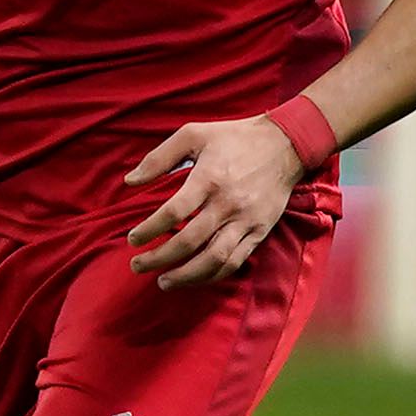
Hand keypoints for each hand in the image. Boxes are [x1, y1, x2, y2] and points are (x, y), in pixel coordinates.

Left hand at [120, 114, 306, 286]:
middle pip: (189, 241)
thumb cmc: (234, 138)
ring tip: (162, 281)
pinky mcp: (260, 231)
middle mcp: (228, 204)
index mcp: (208, 179)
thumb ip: (158, 158)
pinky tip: (193, 278)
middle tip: (137, 265)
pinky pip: (236, 261)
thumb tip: (129, 181)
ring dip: (185, 275)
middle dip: (159, 258)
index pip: (173, 213)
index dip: (149, 230)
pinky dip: (212, 275)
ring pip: (214, 259)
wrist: (285, 144)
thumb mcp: (193, 134)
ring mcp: (246, 221)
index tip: (132, 240)